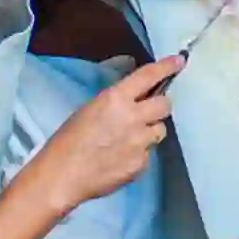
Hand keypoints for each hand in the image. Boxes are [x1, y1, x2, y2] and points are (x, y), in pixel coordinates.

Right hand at [27, 57, 178, 209]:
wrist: (61, 177)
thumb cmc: (67, 141)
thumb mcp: (90, 108)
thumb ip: (117, 98)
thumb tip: (136, 89)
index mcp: (116, 99)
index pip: (148, 76)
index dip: (166, 67)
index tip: (178, 61)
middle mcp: (133, 117)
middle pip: (165, 104)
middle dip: (158, 106)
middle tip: (147, 112)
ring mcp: (140, 142)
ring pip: (160, 130)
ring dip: (149, 131)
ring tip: (129, 139)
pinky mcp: (141, 163)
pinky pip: (148, 153)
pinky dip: (139, 153)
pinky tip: (120, 158)